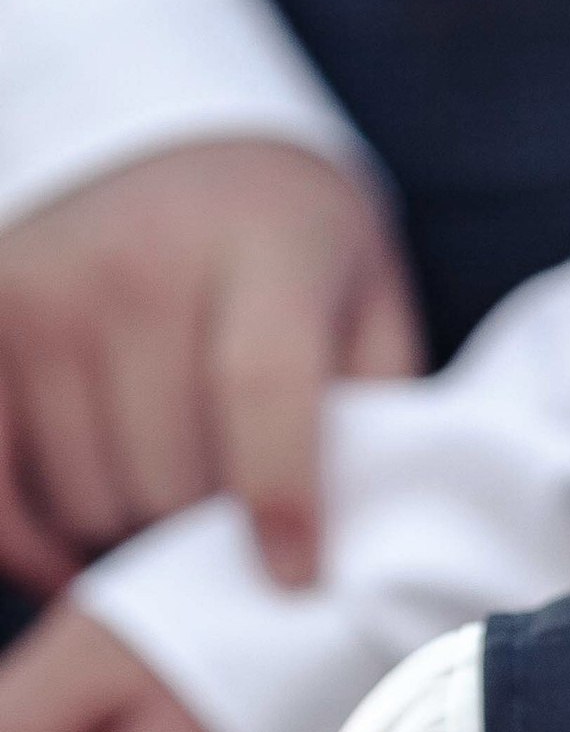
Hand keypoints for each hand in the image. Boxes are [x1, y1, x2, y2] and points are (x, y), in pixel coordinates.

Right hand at [0, 139, 420, 592]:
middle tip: (236, 506)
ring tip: (171, 480)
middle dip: (211, 524)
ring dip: (134, 524)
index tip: (293, 580)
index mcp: (266, 242)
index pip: (261, 382)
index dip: (279, 496)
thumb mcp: (372, 307)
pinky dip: (33, 542)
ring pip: (87, 497)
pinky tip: (76, 549)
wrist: (187, 152)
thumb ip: (374, 413)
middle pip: (169, 471)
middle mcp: (140, 255)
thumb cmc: (298, 261)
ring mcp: (44, 285)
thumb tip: (363, 542)